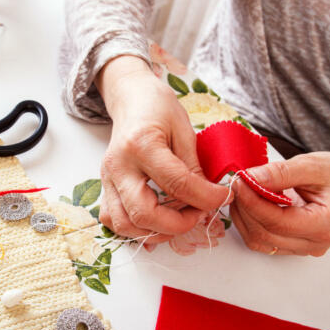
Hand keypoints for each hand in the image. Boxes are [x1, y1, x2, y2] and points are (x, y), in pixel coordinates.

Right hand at [95, 55, 230, 243]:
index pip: (177, 184)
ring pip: (123, 224)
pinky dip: (134, 229)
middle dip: (178, 224)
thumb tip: (210, 197)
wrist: (131, 98)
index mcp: (141, 144)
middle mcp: (119, 165)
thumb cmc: (158, 108)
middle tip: (199, 214)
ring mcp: (108, 178)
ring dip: (155, 231)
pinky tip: (156, 222)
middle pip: (143, 213)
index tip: (224, 196)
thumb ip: (193, 167)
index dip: (206, 198)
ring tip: (179, 219)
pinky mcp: (105, 186)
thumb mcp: (184, 130)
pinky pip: (113, 220)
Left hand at [230, 152, 329, 255]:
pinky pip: (262, 241)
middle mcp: (316, 243)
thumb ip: (280, 173)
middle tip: (236, 183)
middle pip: (266, 234)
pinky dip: (249, 223)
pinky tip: (248, 203)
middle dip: (245, 208)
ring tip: (241, 192)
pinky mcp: (292, 247)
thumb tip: (250, 179)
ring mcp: (304, 248)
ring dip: (243, 217)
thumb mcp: (311, 165)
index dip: (252, 202)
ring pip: (260, 241)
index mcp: (326, 224)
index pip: (278, 221)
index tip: (239, 182)